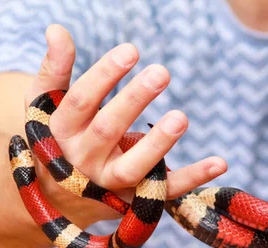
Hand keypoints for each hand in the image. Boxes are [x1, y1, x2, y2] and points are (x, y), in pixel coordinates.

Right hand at [29, 25, 226, 226]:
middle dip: (134, 100)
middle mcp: (83, 159)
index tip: (131, 51)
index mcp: (61, 131)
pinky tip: (220, 162)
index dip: (104, 75)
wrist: (59, 194)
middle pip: (107, 129)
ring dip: (158, 143)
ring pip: (133, 167)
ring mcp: (109, 182)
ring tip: (181, 117)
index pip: (81, 102)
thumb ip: (55, 69)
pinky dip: (193, 178)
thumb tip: (57, 30)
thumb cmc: (61, 136)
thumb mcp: (47, 105)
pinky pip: (164, 190)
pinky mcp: (134, 197)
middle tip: (161, 72)